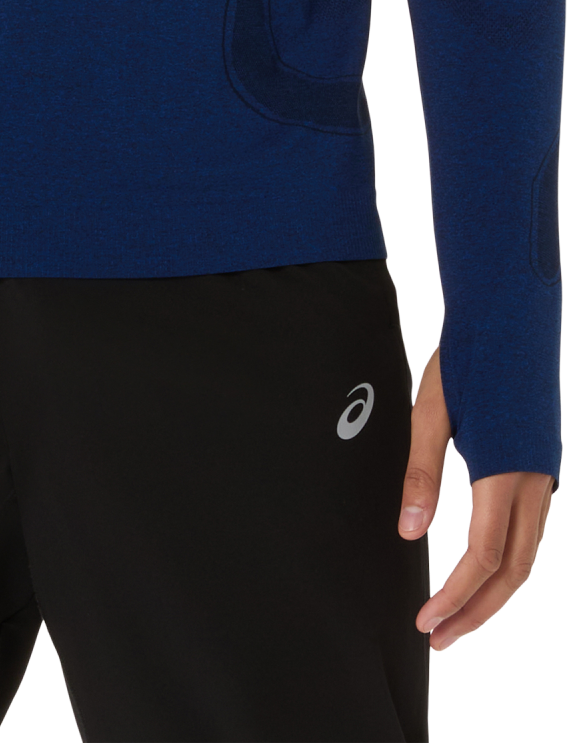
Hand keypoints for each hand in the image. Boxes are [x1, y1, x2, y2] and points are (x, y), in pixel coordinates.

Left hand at [397, 342, 554, 650]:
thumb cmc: (466, 359)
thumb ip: (420, 476)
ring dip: (494, 593)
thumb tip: (408, 534)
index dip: (456, 597)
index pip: (484, 558)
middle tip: (439, 636)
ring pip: (527, 557)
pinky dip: (507, 564)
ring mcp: (543, 477)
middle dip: (477, 611)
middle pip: (512, 572)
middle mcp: (533, 484)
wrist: (509, 314)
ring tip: (456, 615)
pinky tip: (481, 570)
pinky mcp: (542, 468)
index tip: (427, 621)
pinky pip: (530, 533)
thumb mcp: (430, 413)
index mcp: (504, 473)